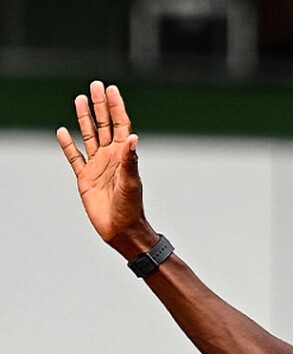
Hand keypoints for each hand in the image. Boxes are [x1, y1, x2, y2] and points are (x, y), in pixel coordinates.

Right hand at [56, 81, 156, 257]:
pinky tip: (62, 132)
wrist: (122, 230)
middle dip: (100, 106)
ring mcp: (97, 167)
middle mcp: (110, 158)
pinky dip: (68, 145)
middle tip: (95, 86)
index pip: (121, 126)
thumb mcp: (131, 182)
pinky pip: (75, 157)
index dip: (116, 108)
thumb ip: (130, 160)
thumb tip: (133, 138)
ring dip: (84, 119)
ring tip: (80, 100)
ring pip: (89, 136)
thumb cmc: (131, 208)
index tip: (112, 90)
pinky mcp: (85, 178)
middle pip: (104, 126)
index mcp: (124, 156)